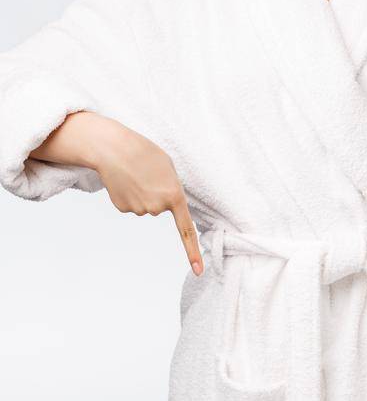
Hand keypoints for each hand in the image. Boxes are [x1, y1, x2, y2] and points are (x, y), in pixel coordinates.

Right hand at [91, 123, 202, 276]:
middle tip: (148, 175)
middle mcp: (157, 208)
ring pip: (144, 207)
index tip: (198, 270)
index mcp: (175, 197)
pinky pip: (131, 205)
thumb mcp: (169, 169)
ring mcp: (138, 210)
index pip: (186, 230)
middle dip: (156, 193)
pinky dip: (129, 194)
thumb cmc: (145, 154)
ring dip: (141, 193)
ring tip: (136, 176)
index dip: (192, 251)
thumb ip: (172, 190)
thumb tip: (161, 207)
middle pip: (160, 208)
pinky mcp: (122, 208)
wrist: (114, 148)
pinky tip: (124, 181)